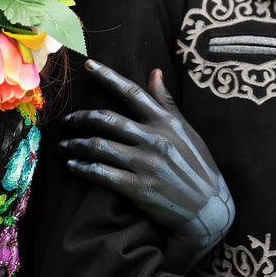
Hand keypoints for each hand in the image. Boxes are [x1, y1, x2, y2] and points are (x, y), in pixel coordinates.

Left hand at [60, 58, 234, 273]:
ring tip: (64, 146)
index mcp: (166, 122)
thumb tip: (154, 71)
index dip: (107, 76)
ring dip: (75, 145)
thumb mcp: (187, 131)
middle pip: (106, 119)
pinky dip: (83, 168)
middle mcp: (154, 139)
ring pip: (99, 147)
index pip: (132, 92)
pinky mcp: (139, 188)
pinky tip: (74, 166)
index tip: (88, 65)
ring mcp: (146, 164)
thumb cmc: (199, 167)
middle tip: (66, 121)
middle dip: (80, 118)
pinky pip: (101, 174)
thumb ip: (166, 102)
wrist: (211, 211)